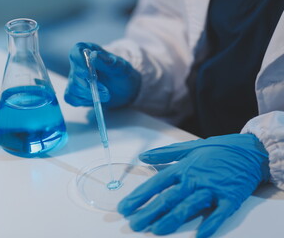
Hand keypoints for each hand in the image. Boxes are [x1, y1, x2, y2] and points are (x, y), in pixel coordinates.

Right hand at [64, 42, 140, 108]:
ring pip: (73, 88)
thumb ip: (108, 61)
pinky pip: (71, 98)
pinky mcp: (74, 92)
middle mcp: (78, 63)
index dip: (80, 63)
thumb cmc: (122, 74)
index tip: (88, 74)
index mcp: (88, 51)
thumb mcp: (120, 67)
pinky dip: (83, 101)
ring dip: (90, 95)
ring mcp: (74, 78)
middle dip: (90, 85)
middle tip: (106, 91)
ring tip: (106, 95)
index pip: (76, 52)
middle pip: (75, 74)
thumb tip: (94, 55)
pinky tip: (95, 99)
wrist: (124, 89)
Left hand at [118, 134, 268, 236]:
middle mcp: (195, 178)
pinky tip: (200, 235)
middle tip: (135, 223)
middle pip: (168, 197)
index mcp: (184, 167)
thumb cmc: (217, 149)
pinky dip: (210, 225)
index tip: (126, 207)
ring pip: (189, 206)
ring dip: (172, 219)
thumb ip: (164, 154)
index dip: (140, 196)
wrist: (249, 150)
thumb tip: (143, 157)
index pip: (157, 183)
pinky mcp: (230, 198)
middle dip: (149, 211)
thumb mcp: (189, 147)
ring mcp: (212, 189)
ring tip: (156, 230)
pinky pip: (219, 214)